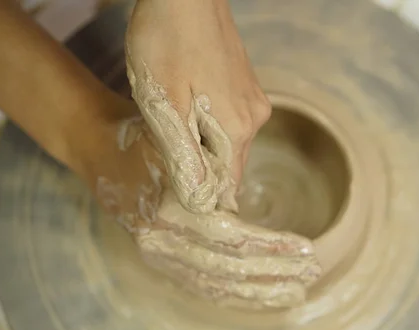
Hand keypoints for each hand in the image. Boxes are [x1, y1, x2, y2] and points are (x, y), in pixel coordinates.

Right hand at [80, 110, 320, 307]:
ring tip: (297, 293)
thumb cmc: (144, 139)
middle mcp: (162, 242)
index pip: (230, 238)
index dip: (271, 246)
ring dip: (262, 292)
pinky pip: (204, 288)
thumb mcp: (175, 141)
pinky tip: (263, 297)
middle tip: (312, 271)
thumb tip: (243, 200)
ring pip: (219, 285)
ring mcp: (160, 258)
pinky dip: (237, 296)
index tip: (307, 247)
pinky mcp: (164, 264)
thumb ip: (208, 170)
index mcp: (167, 211)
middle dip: (276, 273)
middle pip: (229, 268)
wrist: (103, 154)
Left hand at [125, 0, 270, 213]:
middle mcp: (254, 117)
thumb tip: (198, 198)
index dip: (203, 194)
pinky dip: (207, 125)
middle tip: (164, 158)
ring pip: (227, 140)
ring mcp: (252, 98)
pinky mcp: (245, 84)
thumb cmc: (168, 41)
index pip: (228, 182)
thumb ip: (184, 155)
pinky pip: (228, 119)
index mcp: (237, 128)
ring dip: (201, 144)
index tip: (177, 195)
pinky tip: (185, 108)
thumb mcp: (165, 103)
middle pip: (228, 162)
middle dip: (200, 168)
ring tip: (170, 128)